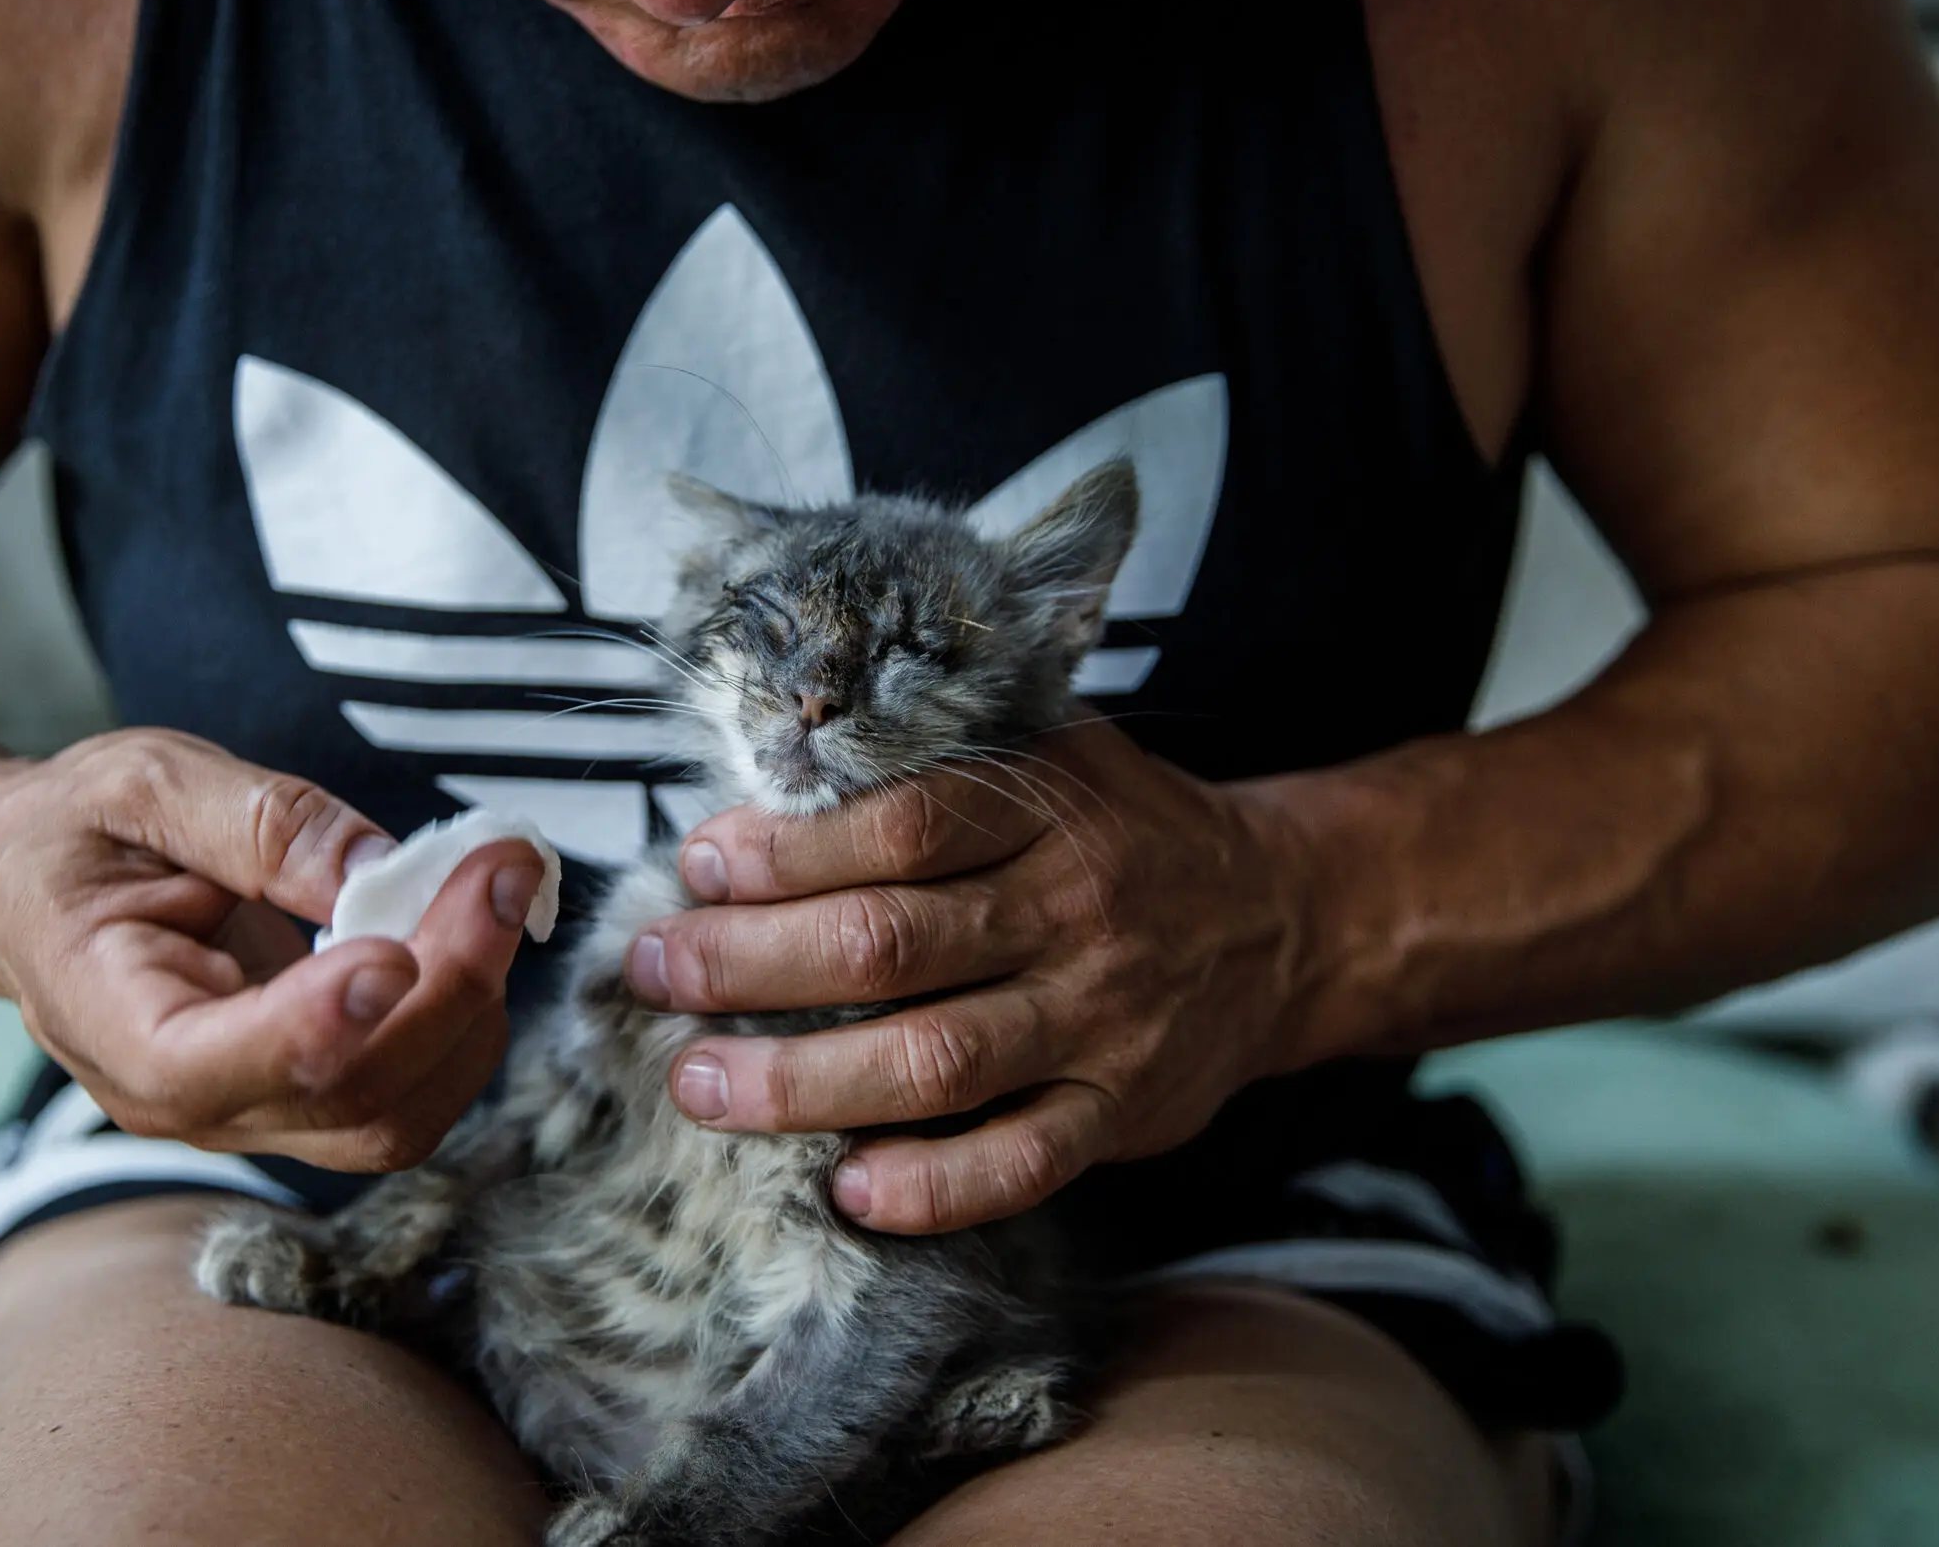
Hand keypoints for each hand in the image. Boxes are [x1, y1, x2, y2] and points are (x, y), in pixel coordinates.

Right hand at [0, 728, 544, 1171]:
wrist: (29, 890)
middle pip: (345, 1099)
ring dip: (473, 1009)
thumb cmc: (72, 834)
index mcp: (110, 1021)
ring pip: (397, 1116)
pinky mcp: (308, 1096)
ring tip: (493, 887)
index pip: (214, 1067)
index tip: (395, 950)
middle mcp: (186, 1101)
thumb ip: (254, 822)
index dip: (317, 1024)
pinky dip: (465, 1019)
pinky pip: (410, 1092)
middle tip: (501, 868)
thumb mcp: (140, 784)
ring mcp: (254, 1112)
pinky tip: (471, 929)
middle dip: (447, 988)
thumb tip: (376, 868)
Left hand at [623, 717, 1314, 1233]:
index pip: (904, 826)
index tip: (699, 863)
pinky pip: (1018, 1164)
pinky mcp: (1121, 1113)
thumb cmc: (1126, 828)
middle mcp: (1074, 913)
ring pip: (936, 1063)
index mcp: (1049, 810)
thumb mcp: (1052, 751)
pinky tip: (844, 1187)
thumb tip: (766, 772)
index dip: (789, 850)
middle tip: (654, 972)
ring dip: (801, 1082)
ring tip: (700, 1083)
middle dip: (750, 964)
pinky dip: (929, 1187)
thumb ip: (933, 756)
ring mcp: (1100, 1020)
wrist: (1284, 915)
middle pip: (891, 945)